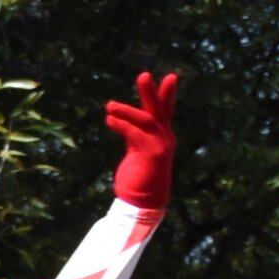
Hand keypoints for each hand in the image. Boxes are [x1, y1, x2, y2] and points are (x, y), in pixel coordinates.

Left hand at [106, 70, 179, 210]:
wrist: (143, 203)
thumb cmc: (138, 178)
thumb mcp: (136, 152)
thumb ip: (133, 135)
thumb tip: (121, 121)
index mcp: (161, 136)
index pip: (163, 112)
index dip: (165, 94)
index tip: (169, 77)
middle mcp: (164, 138)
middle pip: (159, 110)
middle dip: (152, 92)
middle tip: (143, 75)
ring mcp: (160, 146)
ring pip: (145, 120)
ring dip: (126, 111)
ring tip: (109, 105)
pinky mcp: (152, 155)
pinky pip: (135, 134)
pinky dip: (122, 125)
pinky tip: (110, 119)